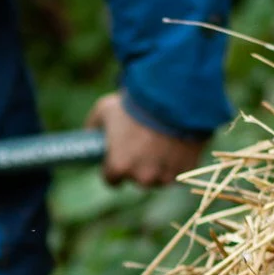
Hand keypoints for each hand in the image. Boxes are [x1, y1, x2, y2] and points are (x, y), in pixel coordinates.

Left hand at [86, 94, 204, 189]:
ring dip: (159, 167)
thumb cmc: (135, 103)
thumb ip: (93, 127)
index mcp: (119, 167)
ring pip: (160, 178)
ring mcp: (165, 175)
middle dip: (139, 167)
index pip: (112, 180)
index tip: (120, 157)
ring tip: (162, 145)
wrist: (173, 95)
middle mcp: (142, 177)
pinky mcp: (186, 169)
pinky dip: (178, 161)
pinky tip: (177, 145)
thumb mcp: (104, 109)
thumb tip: (87, 136)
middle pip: (138, 179)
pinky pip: (179, 171)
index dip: (115, 167)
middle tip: (144, 146)